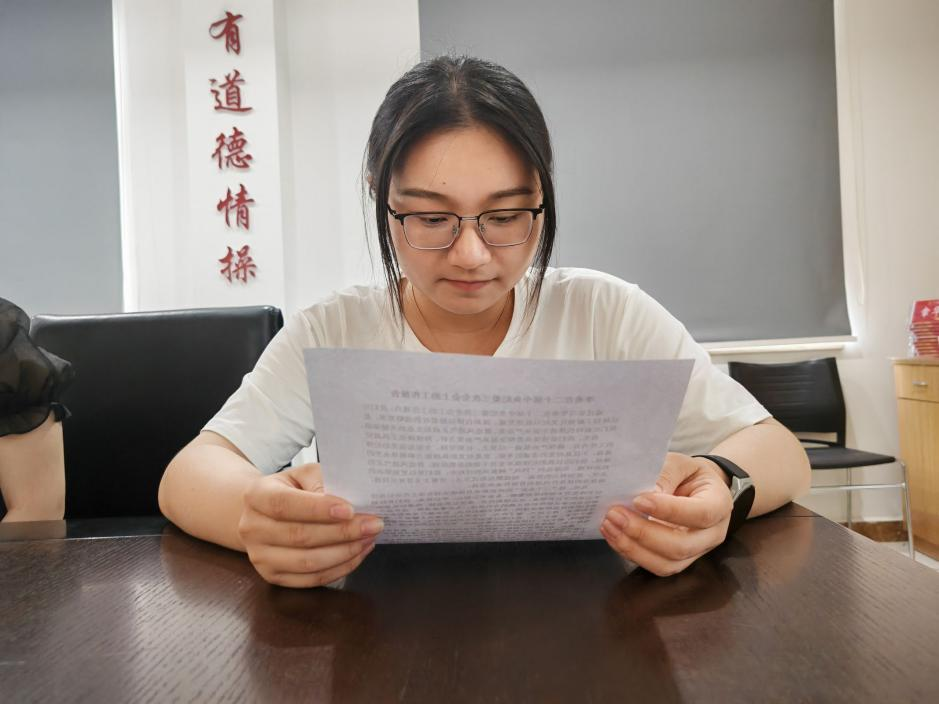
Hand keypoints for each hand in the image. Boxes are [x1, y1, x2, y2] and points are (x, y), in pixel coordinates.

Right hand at [237, 463, 382, 587]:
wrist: (265, 513)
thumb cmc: (291, 490)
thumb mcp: (303, 474)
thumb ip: (322, 482)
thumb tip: (348, 501)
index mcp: (257, 496)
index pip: (285, 505)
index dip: (318, 509)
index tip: (350, 509)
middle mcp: (252, 528)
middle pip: (300, 536)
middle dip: (343, 532)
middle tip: (373, 524)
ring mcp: (260, 557)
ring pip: (307, 562)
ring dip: (345, 553)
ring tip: (369, 539)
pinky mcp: (273, 577)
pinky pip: (311, 579)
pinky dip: (339, 568)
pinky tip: (357, 554)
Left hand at [600, 452, 733, 576]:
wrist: (696, 488)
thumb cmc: (688, 474)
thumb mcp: (679, 463)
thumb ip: (664, 475)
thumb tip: (644, 495)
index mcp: (719, 503)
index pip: (699, 514)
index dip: (668, 510)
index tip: (638, 500)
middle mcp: (712, 533)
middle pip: (681, 546)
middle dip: (643, 533)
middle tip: (615, 514)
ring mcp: (697, 551)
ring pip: (667, 563)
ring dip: (633, 548)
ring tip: (610, 526)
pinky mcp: (679, 560)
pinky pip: (657, 566)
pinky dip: (632, 553)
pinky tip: (615, 536)